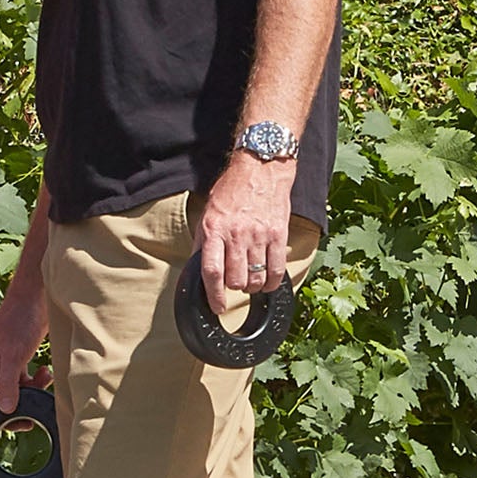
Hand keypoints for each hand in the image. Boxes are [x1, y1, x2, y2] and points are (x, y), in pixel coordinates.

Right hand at [0, 282, 49, 452]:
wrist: (35, 299)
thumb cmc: (19, 320)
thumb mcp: (14, 353)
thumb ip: (8, 383)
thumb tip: (6, 410)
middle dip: (5, 413)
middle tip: (24, 422)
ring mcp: (1, 367)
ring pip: (8, 395)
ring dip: (25, 397)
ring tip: (41, 390)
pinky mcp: (17, 363)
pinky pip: (22, 384)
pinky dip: (34, 385)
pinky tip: (45, 374)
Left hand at [199, 153, 295, 316]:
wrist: (260, 170)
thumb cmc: (231, 192)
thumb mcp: (207, 214)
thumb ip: (204, 242)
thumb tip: (197, 269)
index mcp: (213, 230)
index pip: (211, 271)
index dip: (213, 294)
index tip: (217, 307)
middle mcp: (236, 235)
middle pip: (236, 278)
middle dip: (234, 288)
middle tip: (235, 284)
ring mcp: (259, 235)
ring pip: (256, 277)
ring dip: (253, 287)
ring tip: (251, 282)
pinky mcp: (278, 234)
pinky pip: (277, 269)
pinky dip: (272, 282)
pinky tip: (268, 283)